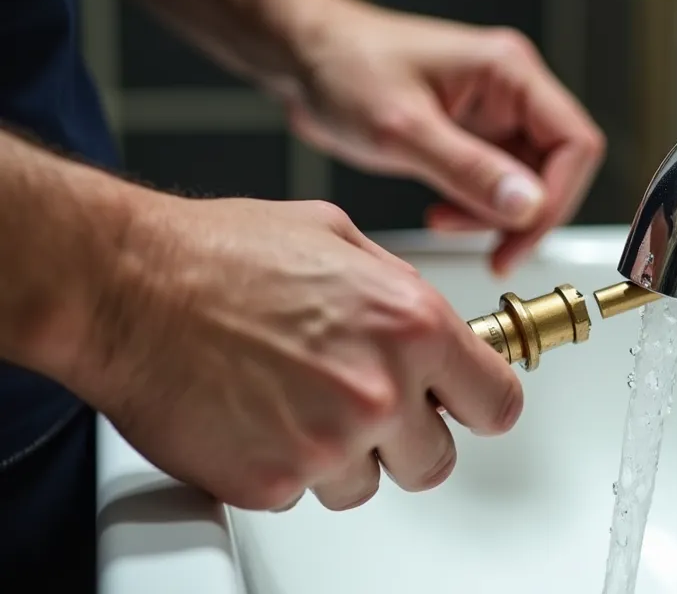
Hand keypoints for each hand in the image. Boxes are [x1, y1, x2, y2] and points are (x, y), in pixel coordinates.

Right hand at [78, 193, 521, 510]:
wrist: (125, 285)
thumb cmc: (219, 253)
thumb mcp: (338, 238)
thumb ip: (400, 289)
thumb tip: (432, 324)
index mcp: (412, 324)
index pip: (496, 403)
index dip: (476, 405)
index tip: (462, 406)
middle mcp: (381, 388)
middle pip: (437, 460)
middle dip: (406, 439)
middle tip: (362, 405)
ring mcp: (327, 442)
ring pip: (366, 484)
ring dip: (340, 456)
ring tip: (291, 401)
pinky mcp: (271, 481)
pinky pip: (299, 494)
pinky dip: (280, 466)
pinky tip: (252, 416)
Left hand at [279, 0, 605, 275]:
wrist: (302, 56)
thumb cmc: (343, 65)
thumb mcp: (403, 128)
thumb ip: (469, 170)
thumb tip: (528, 207)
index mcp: (508, 72)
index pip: (575, 143)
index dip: (557, 198)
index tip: (521, 237)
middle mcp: (510, 90)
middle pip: (558, 168)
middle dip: (525, 215)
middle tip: (493, 252)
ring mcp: (494, 114)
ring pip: (528, 183)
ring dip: (496, 216)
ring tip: (447, 223)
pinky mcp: (473, 135)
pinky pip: (497, 184)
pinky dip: (476, 210)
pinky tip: (441, 212)